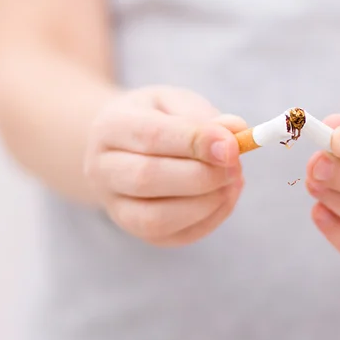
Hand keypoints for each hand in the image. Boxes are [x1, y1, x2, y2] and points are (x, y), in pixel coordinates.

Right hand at [84, 86, 245, 245]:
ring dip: (206, 203)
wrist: (124, 147)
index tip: (233, 145)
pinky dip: (210, 219)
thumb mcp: (177, 103)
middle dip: (202, 176)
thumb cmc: (157, 119)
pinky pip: (175, 236)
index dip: (195, 142)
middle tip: (236, 165)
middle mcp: (103, 170)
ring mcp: (116, 206)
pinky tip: (225, 196)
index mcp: (111, 126)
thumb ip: (205, 116)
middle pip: (147, 179)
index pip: (151, 136)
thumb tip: (236, 131)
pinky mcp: (138, 231)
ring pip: (157, 218)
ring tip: (233, 180)